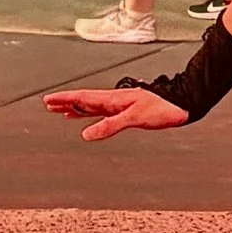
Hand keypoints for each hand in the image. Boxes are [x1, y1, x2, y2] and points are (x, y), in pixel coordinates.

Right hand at [43, 86, 188, 140]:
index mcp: (113, 99)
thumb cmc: (163, 108)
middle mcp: (114, 100)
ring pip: (92, 106)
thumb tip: (86, 134)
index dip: (65, 99)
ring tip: (60, 111)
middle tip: (48, 104)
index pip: (83, 98)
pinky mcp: (128, 110)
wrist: (184, 103)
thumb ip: (111, 125)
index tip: (48, 100)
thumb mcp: (135, 118)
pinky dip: (91, 114)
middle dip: (65, 102)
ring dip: (76, 108)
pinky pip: (103, 112)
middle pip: (84, 100)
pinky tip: (88, 119)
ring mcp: (120, 105)